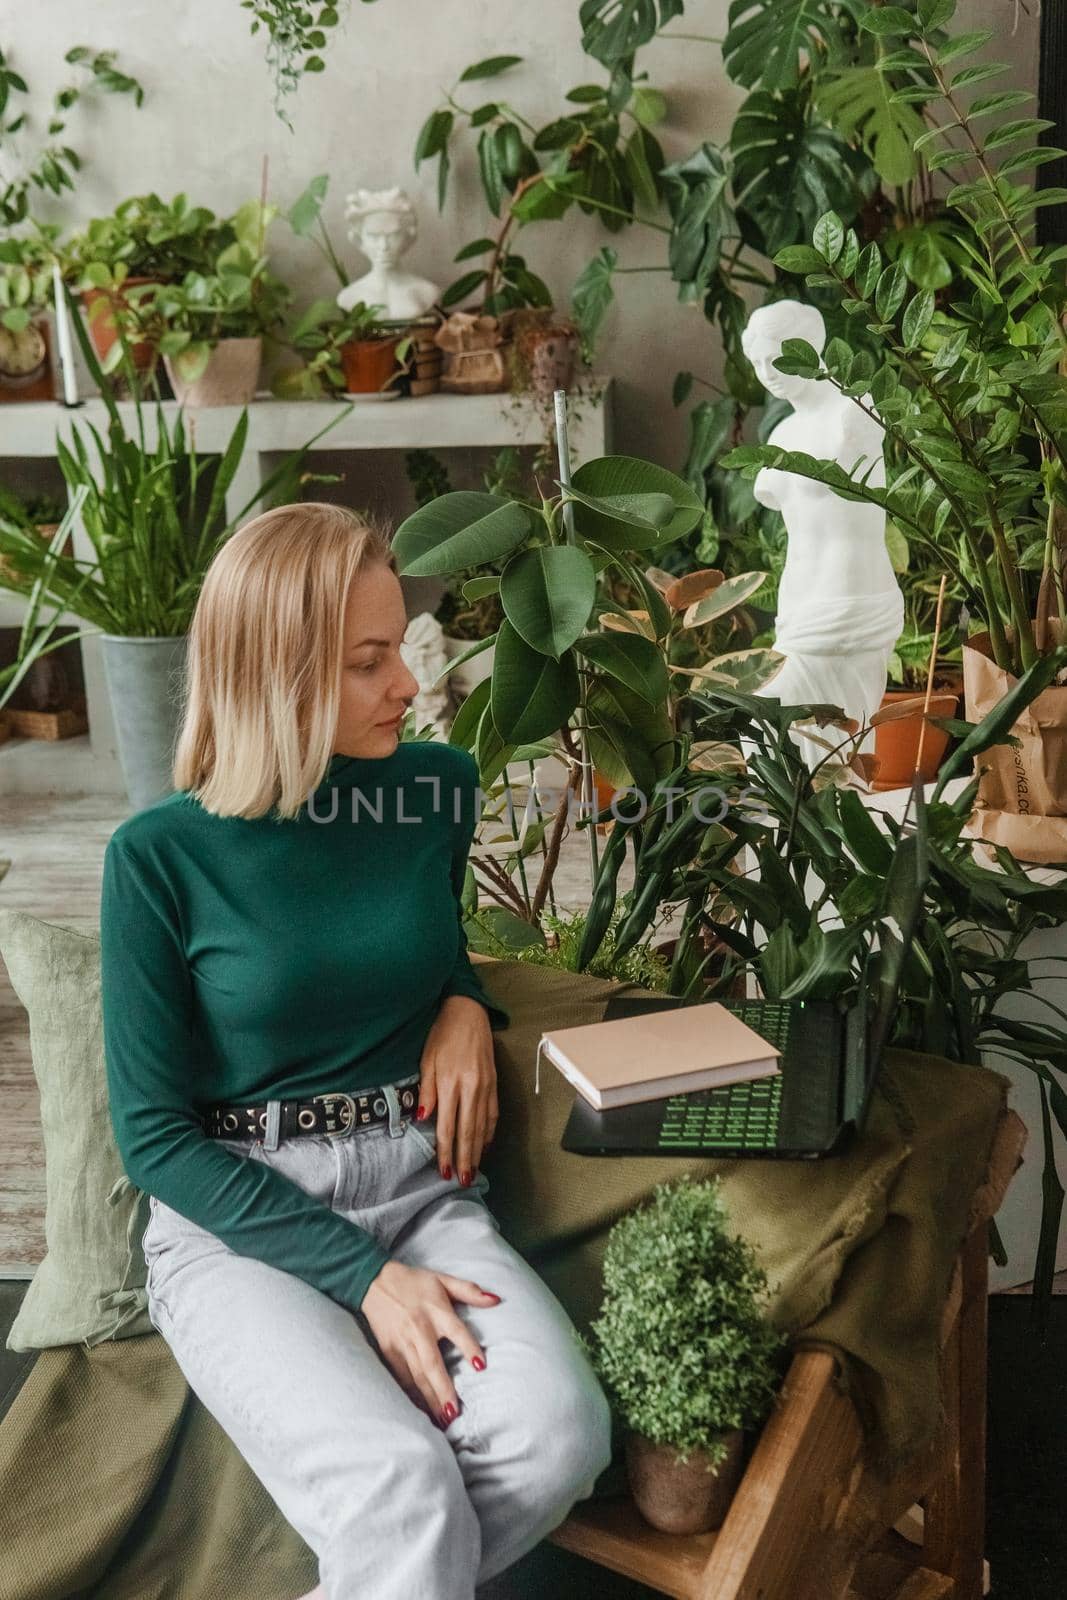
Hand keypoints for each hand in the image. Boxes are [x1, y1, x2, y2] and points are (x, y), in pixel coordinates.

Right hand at [361, 1259, 500, 1425]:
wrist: (373, 1281)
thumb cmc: (413, 1281)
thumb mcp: (442, 1279)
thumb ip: (469, 1291)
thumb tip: (496, 1299)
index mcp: (435, 1311)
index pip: (456, 1331)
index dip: (469, 1347)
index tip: (481, 1367)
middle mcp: (419, 1329)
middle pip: (432, 1363)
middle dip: (442, 1389)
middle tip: (453, 1413)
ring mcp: (401, 1342)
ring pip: (416, 1375)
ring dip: (428, 1398)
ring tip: (440, 1419)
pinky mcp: (388, 1350)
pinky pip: (400, 1376)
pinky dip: (410, 1394)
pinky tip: (418, 1409)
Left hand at [417, 995, 497, 1185]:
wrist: (468, 1013)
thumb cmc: (442, 1035)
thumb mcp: (427, 1059)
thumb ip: (426, 1090)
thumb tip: (422, 1118)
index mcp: (451, 1082)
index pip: (448, 1126)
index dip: (445, 1151)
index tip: (443, 1170)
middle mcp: (471, 1088)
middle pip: (468, 1131)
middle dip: (465, 1159)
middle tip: (462, 1181)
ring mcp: (486, 1087)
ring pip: (482, 1126)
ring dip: (478, 1151)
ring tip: (474, 1171)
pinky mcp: (494, 1084)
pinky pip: (493, 1114)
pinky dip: (489, 1132)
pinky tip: (485, 1145)